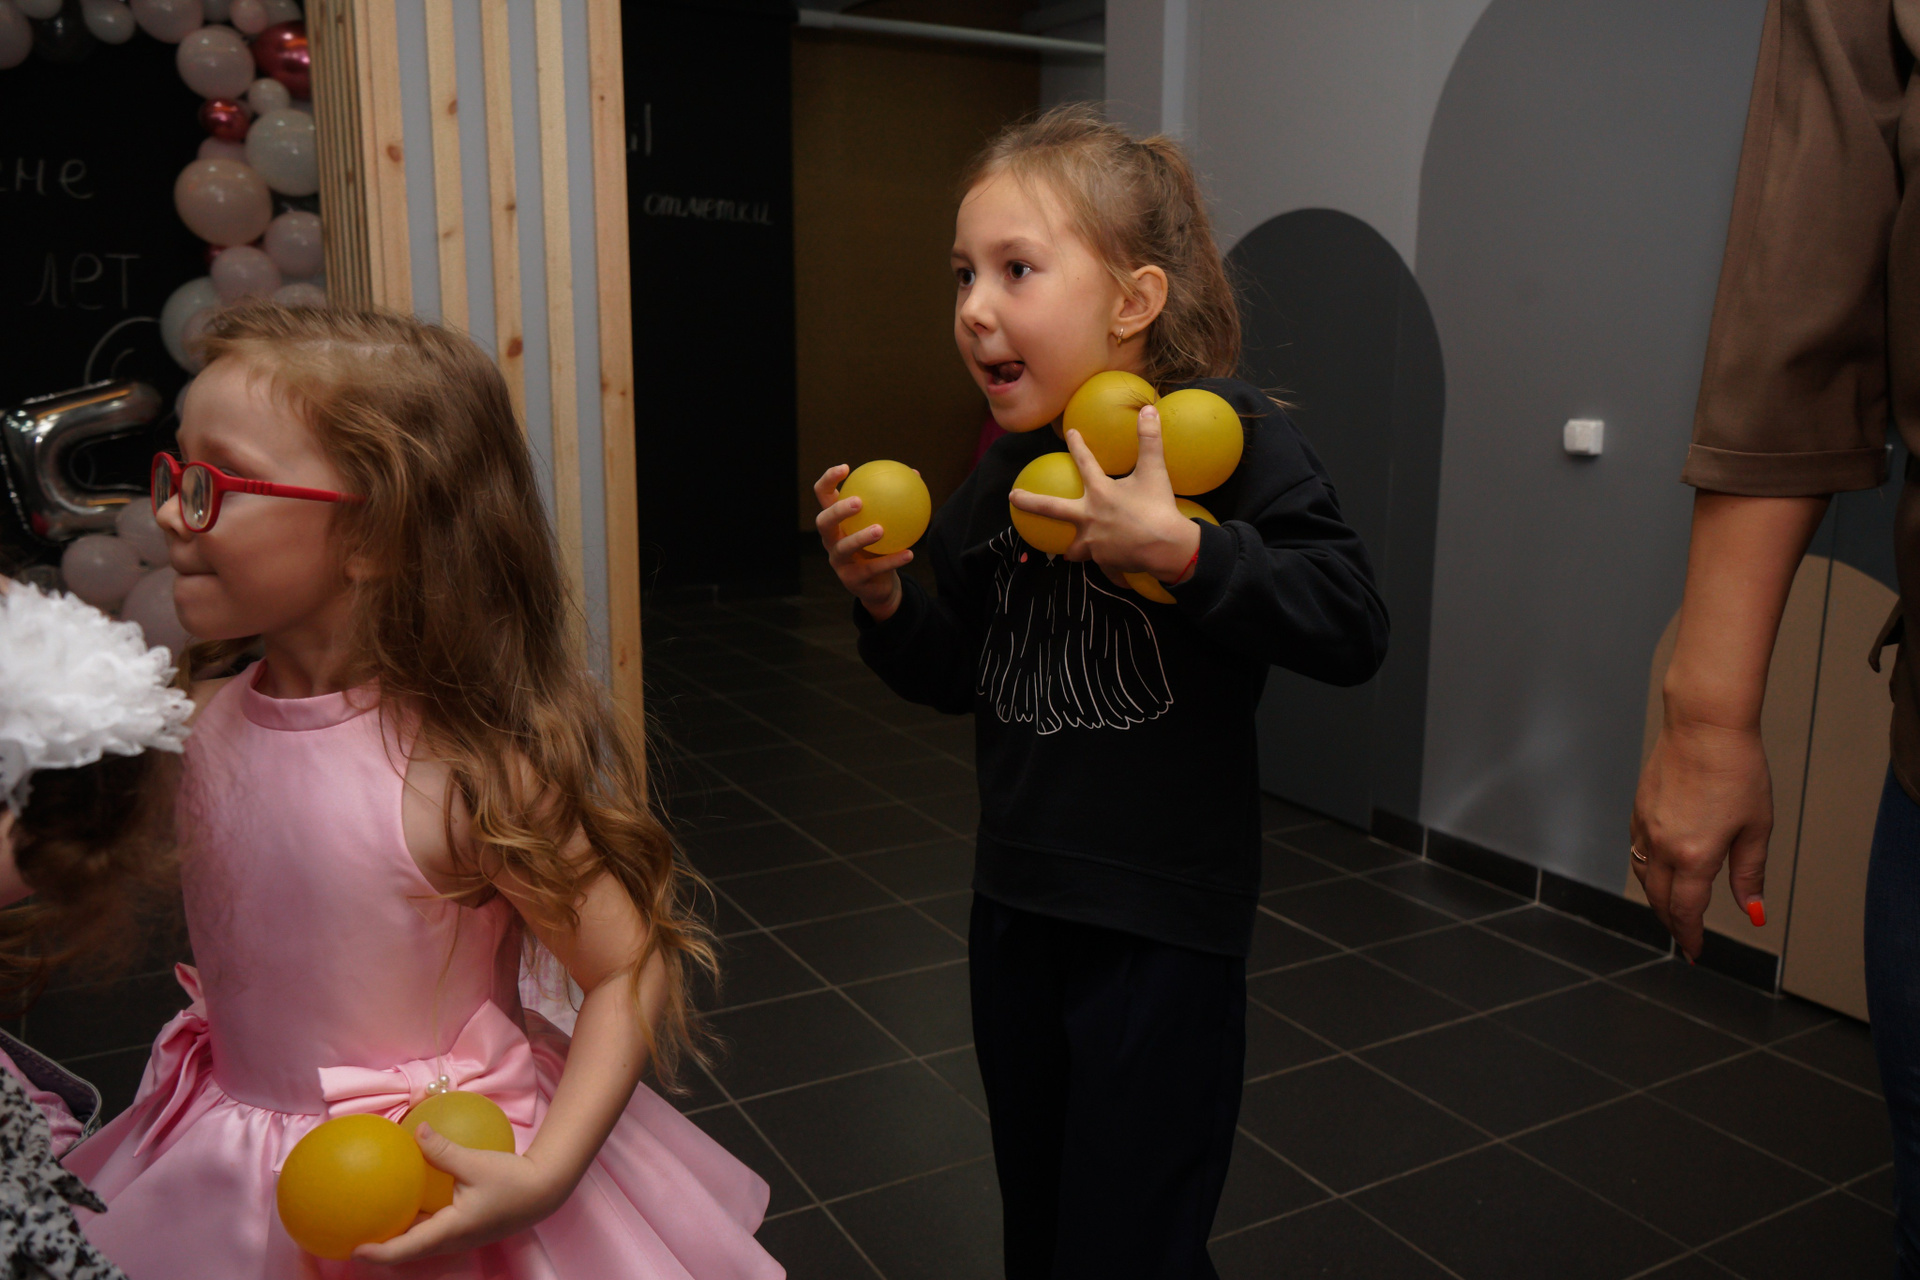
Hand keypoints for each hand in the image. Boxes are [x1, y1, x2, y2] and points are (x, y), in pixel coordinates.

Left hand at [351, 1124, 570, 1262]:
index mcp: (451, 1231)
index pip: (407, 1249)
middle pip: (409, 1252)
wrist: (545, 1191)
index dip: (379, 1254)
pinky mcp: (466, 1228)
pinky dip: (415, 1224)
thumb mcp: (476, 1162)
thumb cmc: (512, 1180)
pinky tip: (408, 1203)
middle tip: (354, 1236)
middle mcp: (452, 1241)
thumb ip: (443, 1150)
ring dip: (398, 1237)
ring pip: (421, 1242)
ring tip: (375, 1222)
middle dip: (382, 1249)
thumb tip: (416, 1130)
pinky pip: (433, 1231)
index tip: (354, 1249)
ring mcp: (460, 1237)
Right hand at [813, 465, 913, 622]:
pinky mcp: (851, 580)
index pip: (823, 495)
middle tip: (859, 502)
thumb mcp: (887, 522)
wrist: (879, 585)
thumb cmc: (881, 545)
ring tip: (880, 529)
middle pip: (824, 521)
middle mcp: (831, 539)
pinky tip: (909, 554)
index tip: (846, 468)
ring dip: (861, 537)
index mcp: (836, 521)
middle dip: (838, 510)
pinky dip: (892, 561)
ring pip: (844, 548)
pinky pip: (872, 569)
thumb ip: (895, 500)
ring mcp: (838, 561)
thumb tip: (915, 473)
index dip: (829, 480)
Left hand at [1008, 404, 1201, 581]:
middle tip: (1012, 499)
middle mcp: (1089, 517)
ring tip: (1071, 551)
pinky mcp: (1103, 561)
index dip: (1077, 445)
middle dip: (1030, 502)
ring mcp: (1093, 542)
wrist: (1167, 548)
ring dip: (1073, 548)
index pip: (1085, 462)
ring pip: (1074, 548)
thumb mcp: (1154, 471)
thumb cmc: (1158, 507)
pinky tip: (1111, 564)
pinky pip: (1101, 563)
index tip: (1069, 432)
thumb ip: (1149, 440)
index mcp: (1100, 492)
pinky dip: (1105, 563)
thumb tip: (1149, 410)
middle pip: (1051, 509)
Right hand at [1629, 715, 1770, 960]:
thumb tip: (1754, 911)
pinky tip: (1660, 870)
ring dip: (1657, 899)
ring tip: (1673, 910)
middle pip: (1659, 900)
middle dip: (1673, 923)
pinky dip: (1647, 871)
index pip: (1686, 910)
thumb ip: (1749, 874)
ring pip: (1643, 878)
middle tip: (1687, 938)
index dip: (1691, 936)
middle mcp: (1662, 846)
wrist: (1704, 726)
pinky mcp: (1638, 810)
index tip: (1696, 953)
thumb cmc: (1736, 769)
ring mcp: (1645, 827)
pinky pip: (1636, 852)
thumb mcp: (1756, 828)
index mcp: (1694, 856)